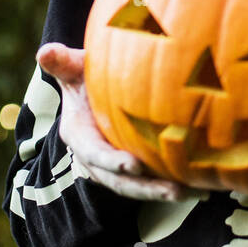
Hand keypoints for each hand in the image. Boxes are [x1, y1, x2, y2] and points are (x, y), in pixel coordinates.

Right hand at [36, 42, 206, 202]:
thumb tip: (44, 52)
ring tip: (191, 193)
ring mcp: (113, 167)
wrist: (95, 89)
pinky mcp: (133, 170)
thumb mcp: (74, 67)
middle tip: (173, 191)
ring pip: (137, 187)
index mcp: (78, 134)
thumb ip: (63, 62)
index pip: (93, 153)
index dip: (111, 161)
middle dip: (145, 188)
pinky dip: (175, 185)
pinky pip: (151, 181)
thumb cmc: (86, 75)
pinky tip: (203, 189)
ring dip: (163, 192)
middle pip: (118, 181)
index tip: (133, 166)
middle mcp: (94, 158)